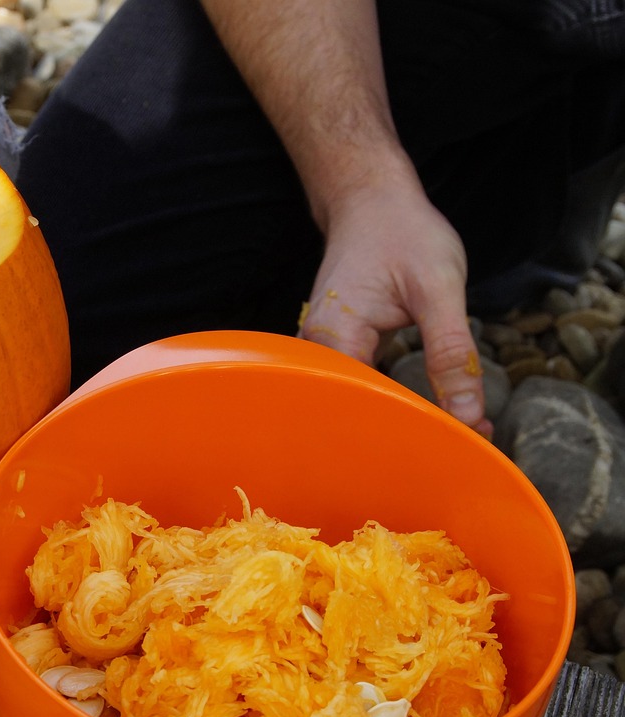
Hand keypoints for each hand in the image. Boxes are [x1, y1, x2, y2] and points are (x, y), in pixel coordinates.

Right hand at [297, 179, 490, 436]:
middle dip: (403, 436)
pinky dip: (390, 403)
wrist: (370, 201)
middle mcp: (316, 352)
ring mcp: (322, 353)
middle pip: (354, 414)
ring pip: (356, 406)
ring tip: (445, 436)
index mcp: (334, 338)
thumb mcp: (439, 288)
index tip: (458, 445)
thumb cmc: (401, 233)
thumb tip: (467, 416)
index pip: (367, 407)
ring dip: (397, 422)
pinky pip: (359, 389)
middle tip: (458, 446)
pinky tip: (423, 412)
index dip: (411, 431)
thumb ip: (452, 353)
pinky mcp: (336, 352)